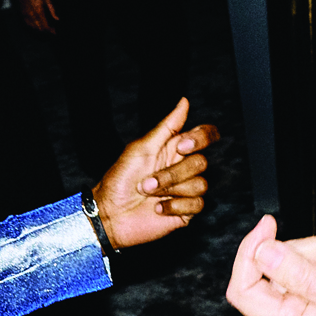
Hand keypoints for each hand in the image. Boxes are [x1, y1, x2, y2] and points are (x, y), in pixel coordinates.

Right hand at [14, 0, 59, 33]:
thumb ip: (52, 10)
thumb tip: (57, 19)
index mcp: (39, 11)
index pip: (45, 26)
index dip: (51, 31)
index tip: (54, 31)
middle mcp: (32, 15)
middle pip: (40, 29)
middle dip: (46, 30)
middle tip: (51, 29)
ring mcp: (26, 15)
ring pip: (34, 28)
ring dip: (40, 29)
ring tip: (46, 27)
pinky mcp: (23, 14)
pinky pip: (28, 24)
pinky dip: (34, 26)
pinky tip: (38, 24)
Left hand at [92, 97, 221, 247]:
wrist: (111, 214)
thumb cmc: (120, 179)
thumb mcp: (141, 148)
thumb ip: (167, 126)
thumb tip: (185, 101)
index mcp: (174, 149)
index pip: (204, 135)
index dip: (202, 138)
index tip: (182, 146)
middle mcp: (183, 168)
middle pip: (201, 162)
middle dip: (172, 174)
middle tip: (147, 182)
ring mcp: (185, 190)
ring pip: (201, 184)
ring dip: (170, 190)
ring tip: (149, 195)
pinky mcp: (186, 211)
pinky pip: (198, 204)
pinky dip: (175, 206)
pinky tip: (158, 209)